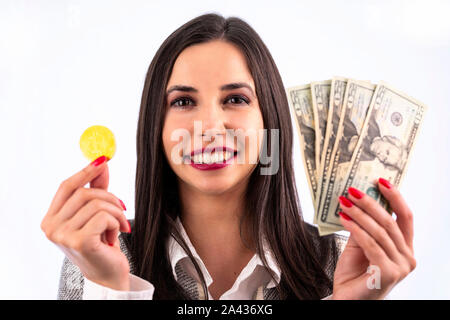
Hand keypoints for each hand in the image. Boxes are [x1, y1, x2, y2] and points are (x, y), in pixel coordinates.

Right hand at [41, 156, 131, 290]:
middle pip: (84, 193)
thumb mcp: (97, 213)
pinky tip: (114, 237)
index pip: (65, 186)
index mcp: (51, 219)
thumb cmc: (101, 244)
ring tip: (118, 227)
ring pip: (97, 204)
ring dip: (116, 213)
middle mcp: (51, 228)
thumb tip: (102, 161)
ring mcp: (63, 236)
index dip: (85, 171)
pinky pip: (104, 217)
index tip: (103, 160)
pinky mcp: (80, 242)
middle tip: (123, 208)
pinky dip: (116, 223)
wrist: (108, 274)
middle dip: (110, 198)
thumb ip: (97, 188)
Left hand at [332, 177, 415, 299]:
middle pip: (390, 222)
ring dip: (359, 213)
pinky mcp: (388, 273)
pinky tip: (343, 218)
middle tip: (352, 190)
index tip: (380, 180)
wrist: (347, 300)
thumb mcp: (361, 244)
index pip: (406, 217)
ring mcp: (400, 267)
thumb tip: (358, 198)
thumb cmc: (355, 274)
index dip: (395, 197)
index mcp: (405, 248)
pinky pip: (370, 244)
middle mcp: (408, 257)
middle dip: (370, 203)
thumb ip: (364, 226)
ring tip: (343, 202)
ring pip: (379, 231)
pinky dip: (355, 228)